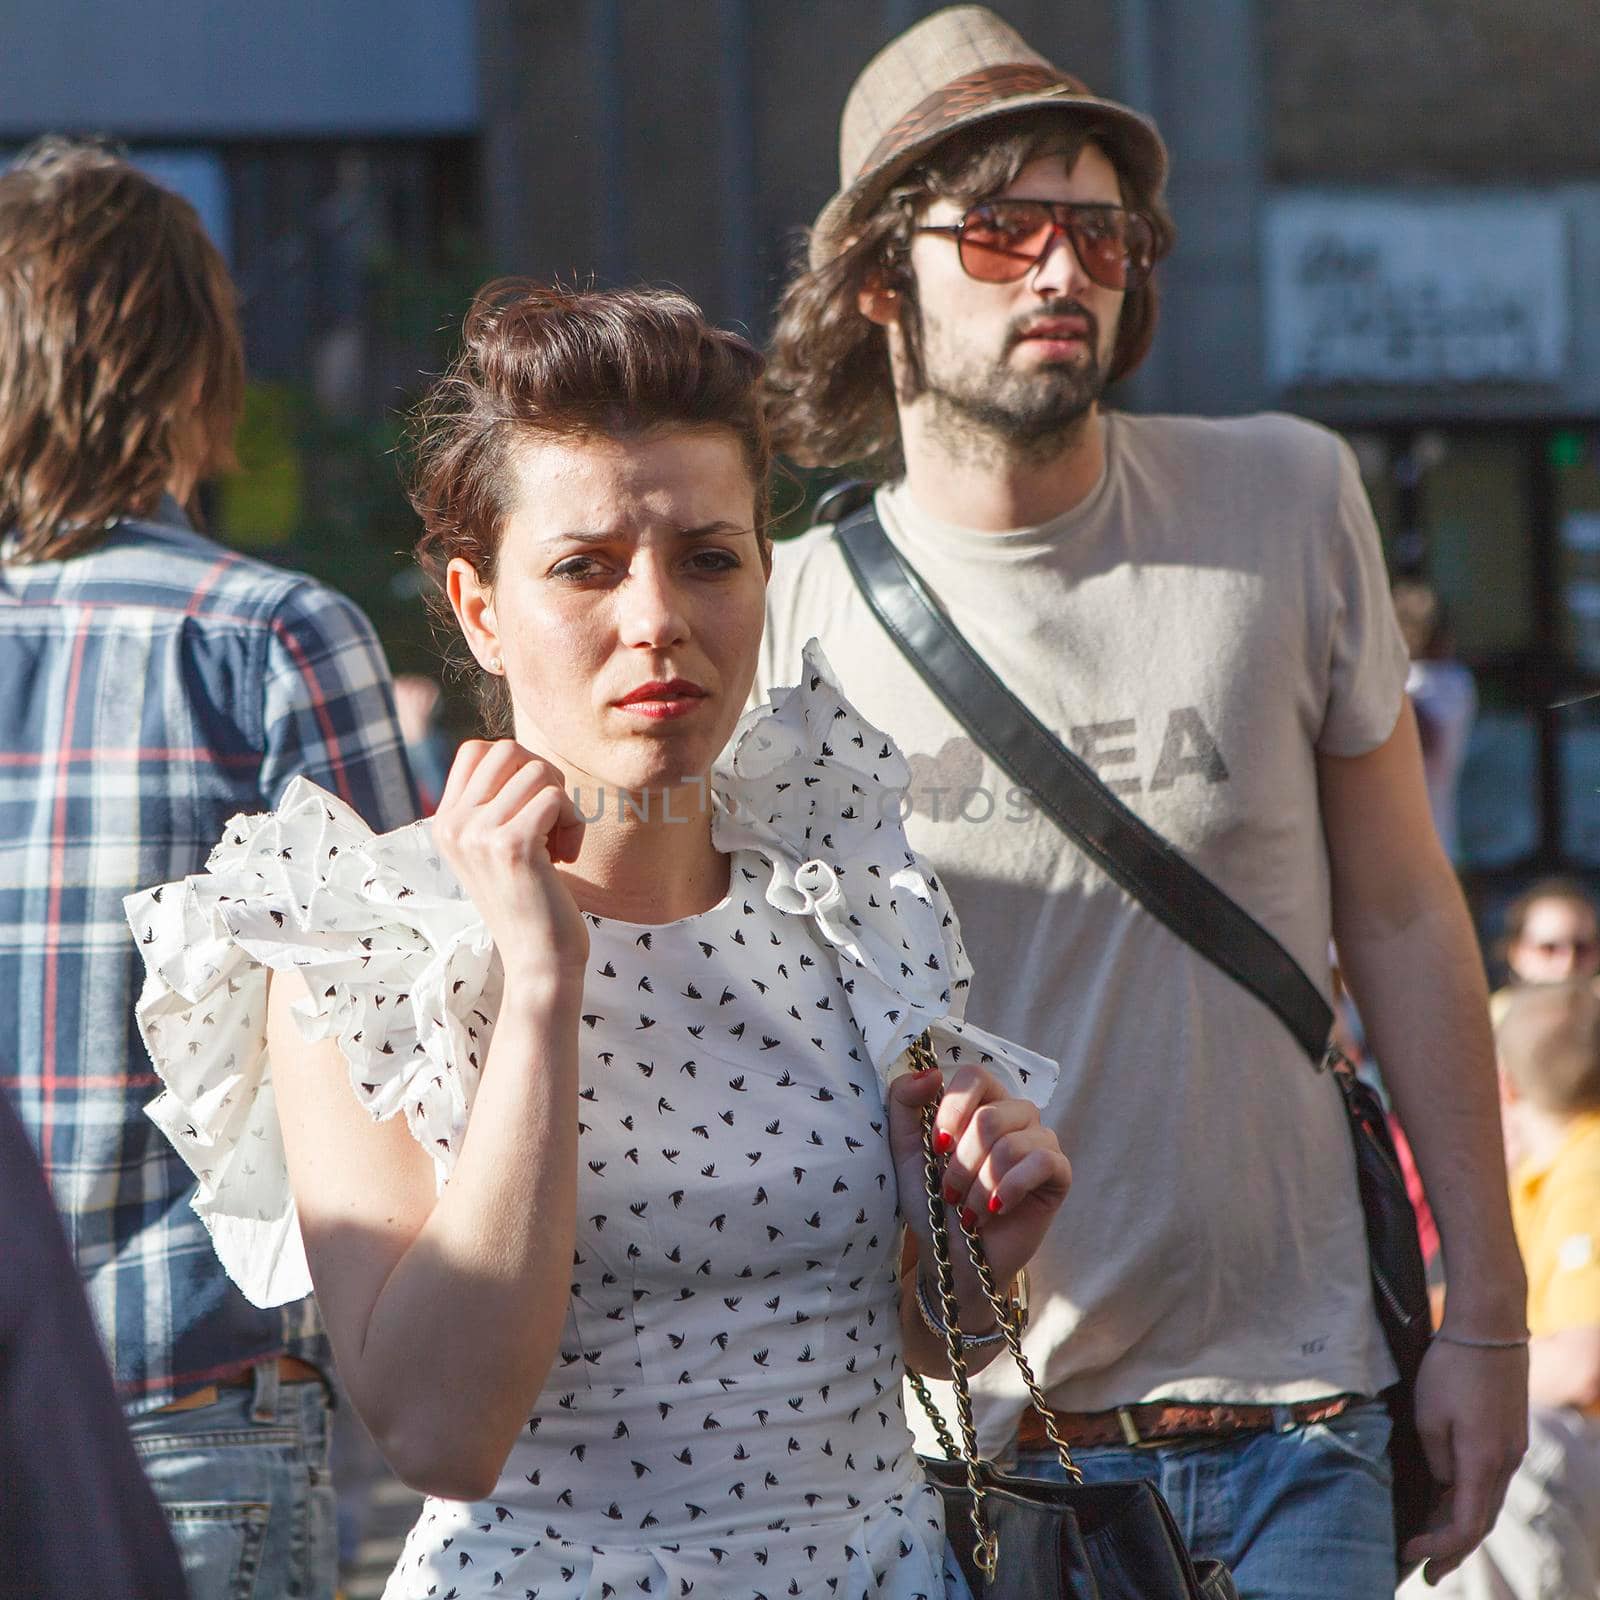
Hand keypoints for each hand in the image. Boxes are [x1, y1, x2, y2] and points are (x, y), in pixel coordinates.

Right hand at [433, 740, 589, 990]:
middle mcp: (453, 824)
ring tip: (558, 843)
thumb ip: (495, 803)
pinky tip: (565, 858)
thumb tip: (517, 753)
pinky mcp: (512, 846)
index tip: (530, 807)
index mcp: (445, 822)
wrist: (538, 961)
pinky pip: (555, 798)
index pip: (476, 750)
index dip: (517, 766)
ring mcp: (478, 834)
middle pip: (509, 750)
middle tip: (551, 821)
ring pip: (538, 770)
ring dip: (562, 804)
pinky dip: (574, 823)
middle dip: (544, 778)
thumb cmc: (530, 901)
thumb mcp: (496, 848)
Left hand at [887, 1063, 1070, 1319]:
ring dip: (980, 1186)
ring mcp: (1040, 1140)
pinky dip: (1009, 1190)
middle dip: (962, 1163)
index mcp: (980, 1101)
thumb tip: (932, 1072)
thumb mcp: (905, 1149)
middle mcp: (1014, 1113)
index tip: (938, 1146)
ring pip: (1011, 1146)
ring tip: (969, 1209)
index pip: (974, 1076)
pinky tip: (996, 1210)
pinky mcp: (1058, 1172)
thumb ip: (904, 1102)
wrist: (952, 1254)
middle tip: (951, 1191)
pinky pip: (1040, 1163)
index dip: (953, 1110)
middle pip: (990, 1117)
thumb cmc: (931, 1200)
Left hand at [1401, 1338, 1527, 1581]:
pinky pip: (1488, 1480)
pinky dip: (1468, 1498)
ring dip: (1460, 1524)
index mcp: (1483, 1462)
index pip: (1466, 1524)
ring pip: (1486, 1501)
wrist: (1488, 1329)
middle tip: (1425, 1572)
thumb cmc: (1451, 1367)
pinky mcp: (1507, 1436)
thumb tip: (1443, 1482)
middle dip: (1452, 1550)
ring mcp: (1510, 1450)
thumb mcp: (1428, 1414)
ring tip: (1430, 1543)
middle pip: (1480, 1521)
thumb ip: (1435, 1459)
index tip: (1409, 1554)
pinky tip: (1446, 1501)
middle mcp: (1504, 1463)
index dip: (1439, 1546)